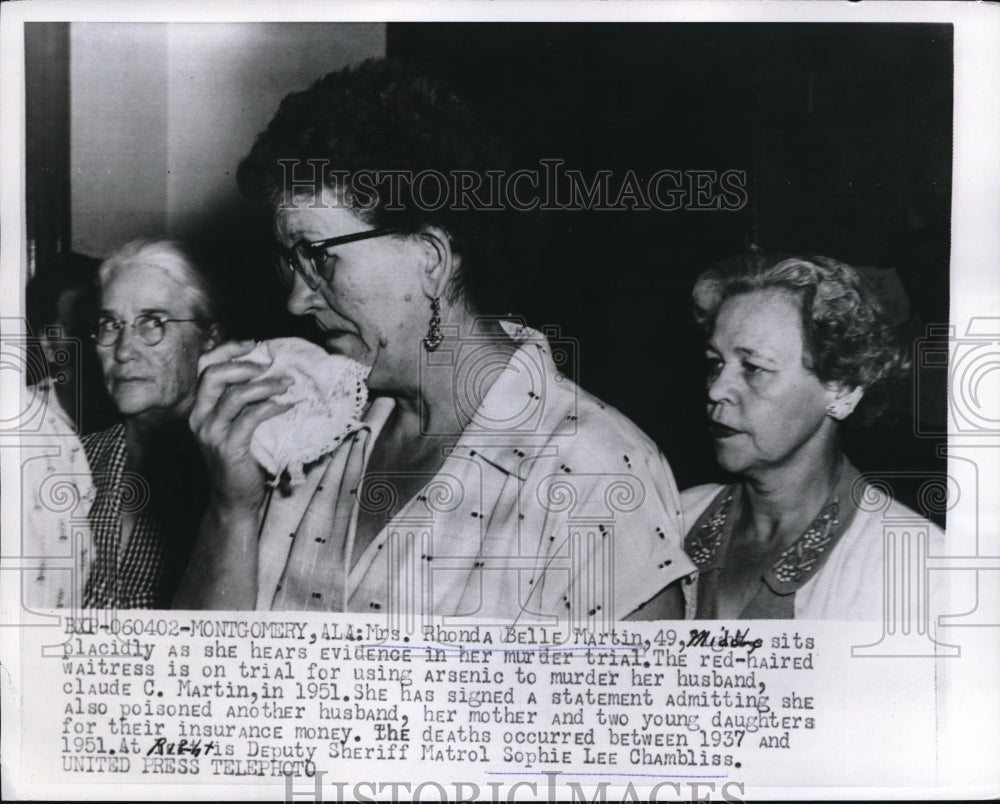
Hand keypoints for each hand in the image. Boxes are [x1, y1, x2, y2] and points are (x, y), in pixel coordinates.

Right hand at [189, 340, 292, 512]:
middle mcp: (199, 417)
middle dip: (244, 364)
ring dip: (265, 386)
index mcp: (199, 407)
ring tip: (286, 385)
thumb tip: (269, 370)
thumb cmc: (241, 458)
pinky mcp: (227, 447)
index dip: (227, 350)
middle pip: (214, 375)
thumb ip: (242, 401)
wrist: (234, 499)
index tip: (253, 344)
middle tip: (270, 366)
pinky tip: (286, 406)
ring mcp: (211, 433)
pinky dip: (272, 407)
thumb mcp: (236, 424)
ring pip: (236, 395)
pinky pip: (251, 418)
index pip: (205, 367)